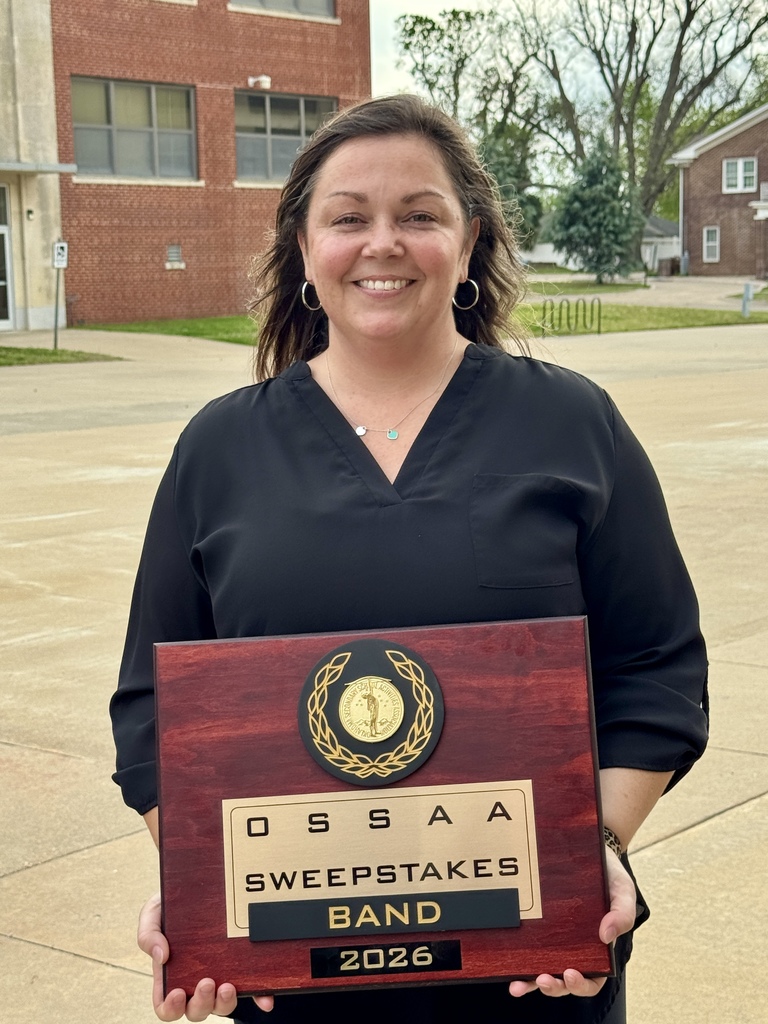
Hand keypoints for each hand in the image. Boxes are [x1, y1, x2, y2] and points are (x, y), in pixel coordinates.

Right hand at [137, 892, 274, 1018]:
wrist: (200, 885)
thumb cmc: (173, 905)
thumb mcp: (153, 913)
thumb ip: (148, 934)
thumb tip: (161, 955)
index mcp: (171, 975)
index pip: (167, 1006)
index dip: (171, 1008)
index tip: (177, 993)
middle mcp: (196, 981)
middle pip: (196, 1010)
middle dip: (201, 1003)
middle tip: (206, 981)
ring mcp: (221, 976)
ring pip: (222, 1005)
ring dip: (225, 1003)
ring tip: (228, 985)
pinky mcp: (243, 969)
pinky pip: (253, 991)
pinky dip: (259, 998)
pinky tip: (266, 1000)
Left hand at [508, 848, 634, 999]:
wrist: (588, 847)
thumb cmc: (609, 874)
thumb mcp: (623, 891)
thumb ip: (623, 913)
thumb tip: (606, 936)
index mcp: (597, 946)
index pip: (592, 978)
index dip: (581, 984)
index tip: (570, 974)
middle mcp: (574, 947)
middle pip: (564, 980)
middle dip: (554, 986)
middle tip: (544, 979)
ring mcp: (553, 937)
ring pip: (542, 970)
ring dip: (530, 982)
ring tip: (519, 984)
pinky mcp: (537, 924)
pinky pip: (527, 947)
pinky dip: (518, 963)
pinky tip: (507, 968)